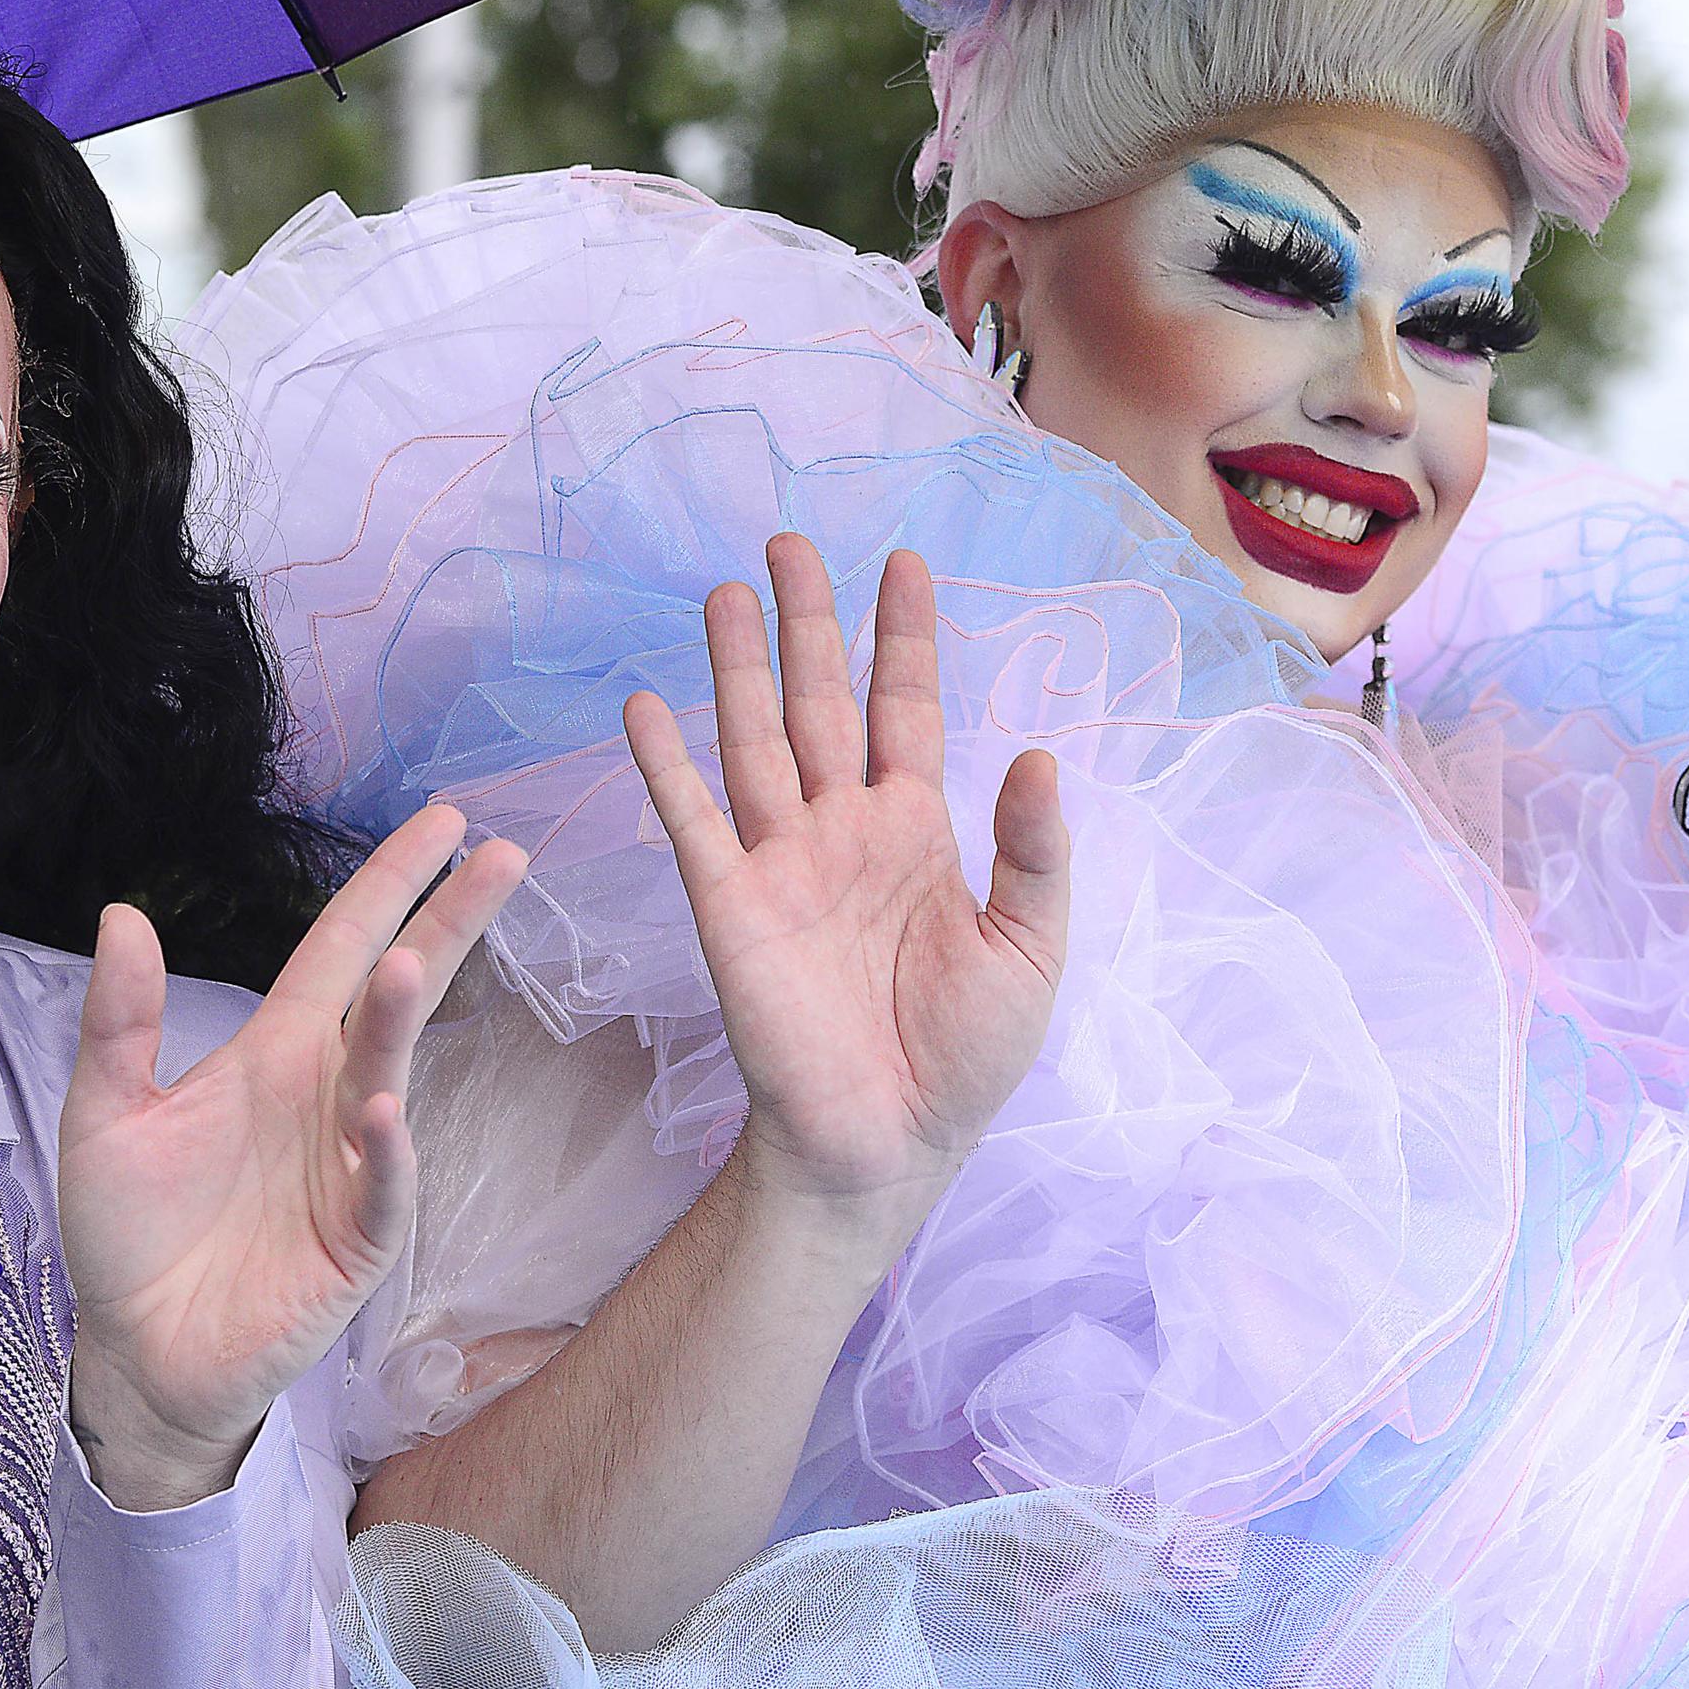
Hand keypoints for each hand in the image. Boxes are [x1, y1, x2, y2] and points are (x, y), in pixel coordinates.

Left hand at [56, 808, 526, 1510]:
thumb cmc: (130, 1236)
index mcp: (273, 1053)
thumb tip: (123, 913)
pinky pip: (380, 1191)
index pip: (344, 948)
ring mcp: (350, 1168)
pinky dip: (386, 1152)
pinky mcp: (354, 1245)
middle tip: (503, 856)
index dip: (391, 884)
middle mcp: (325, 1096)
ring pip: (386, 1076)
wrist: (137, 1355)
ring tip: (410, 965)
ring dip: (397, 1023)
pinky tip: (382, 1114)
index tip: (445, 821)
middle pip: (396, 993)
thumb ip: (119, 1022)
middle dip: (448, 923)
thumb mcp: (104, 1116)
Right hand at [624, 538, 1070, 1253]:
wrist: (889, 1145)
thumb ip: (1032, 853)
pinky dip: (666, 765)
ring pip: (755, 741)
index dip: (904, 638)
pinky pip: (692, 821)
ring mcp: (781, 863)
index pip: (906, 709)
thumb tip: (1041, 753)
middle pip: (819, 702)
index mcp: (916, 831)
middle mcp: (841, 829)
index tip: (902, 561)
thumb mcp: (1028, 950)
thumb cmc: (964, 1057)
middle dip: (808, 623)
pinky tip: (646, 704)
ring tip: (724, 592)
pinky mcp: (730, 907)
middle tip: (790, 543)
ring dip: (738, 668)